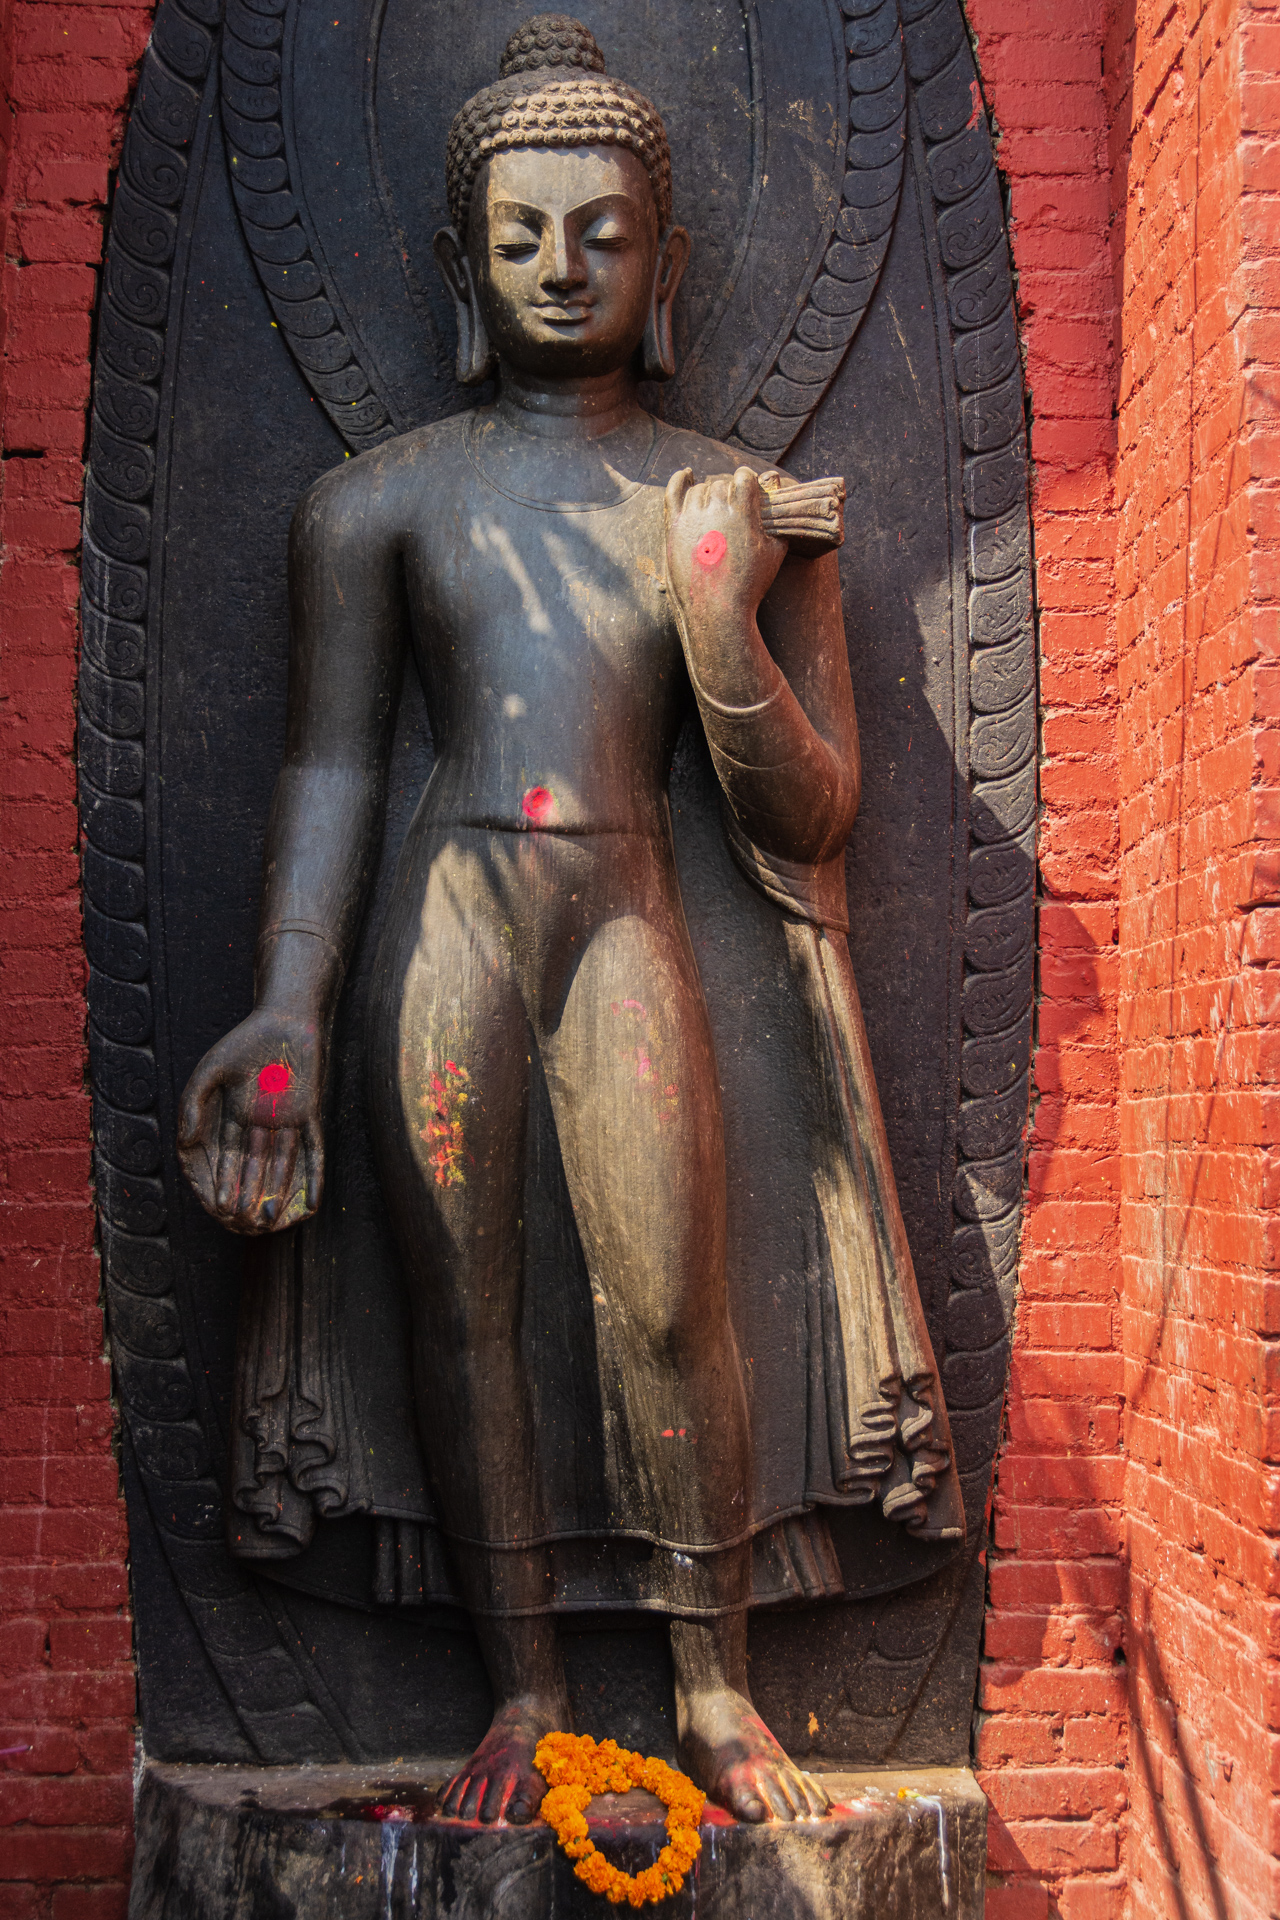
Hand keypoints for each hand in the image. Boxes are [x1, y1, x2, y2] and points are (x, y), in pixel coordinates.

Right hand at [177, 1006, 324, 1233]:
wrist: (283, 1019)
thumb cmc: (244, 1042)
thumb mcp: (210, 1071)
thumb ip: (192, 1104)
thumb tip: (183, 1142)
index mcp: (237, 1115)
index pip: (228, 1156)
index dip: (223, 1181)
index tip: (217, 1205)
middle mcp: (263, 1123)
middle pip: (254, 1166)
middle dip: (248, 1193)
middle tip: (242, 1222)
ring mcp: (288, 1119)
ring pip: (282, 1163)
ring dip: (278, 1191)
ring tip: (270, 1218)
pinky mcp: (311, 1113)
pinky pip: (315, 1149)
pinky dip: (315, 1174)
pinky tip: (315, 1199)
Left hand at [664, 467, 787, 641]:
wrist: (716, 612)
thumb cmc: (750, 585)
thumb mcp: (775, 553)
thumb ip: (779, 524)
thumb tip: (781, 504)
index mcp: (742, 512)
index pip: (744, 476)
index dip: (748, 480)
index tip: (749, 487)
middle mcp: (715, 509)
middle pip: (721, 484)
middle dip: (728, 491)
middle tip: (732, 506)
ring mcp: (692, 518)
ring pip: (699, 489)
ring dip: (708, 492)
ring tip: (715, 506)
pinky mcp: (674, 528)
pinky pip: (673, 493)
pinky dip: (678, 480)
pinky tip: (685, 474)